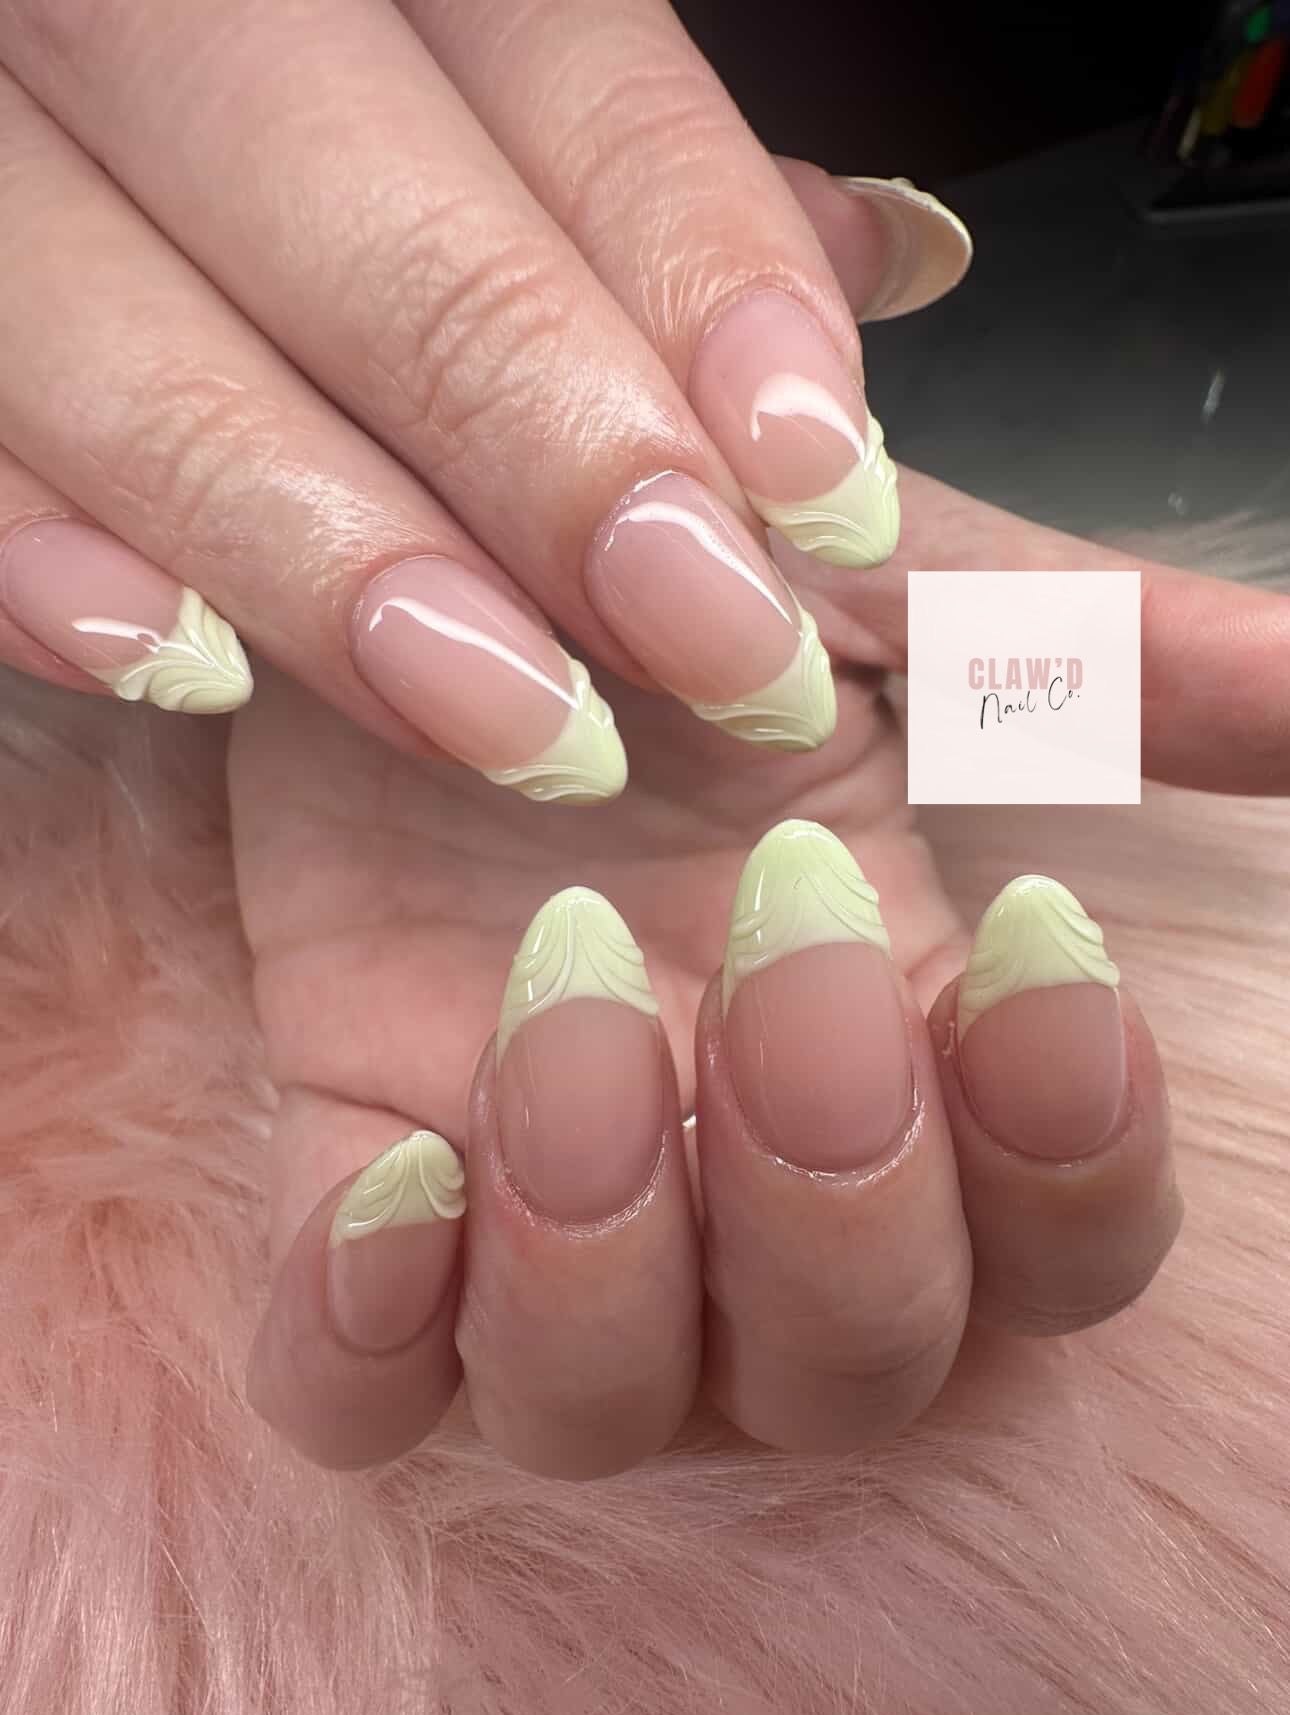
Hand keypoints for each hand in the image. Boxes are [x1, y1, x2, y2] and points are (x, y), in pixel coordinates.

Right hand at [0, 0, 971, 790]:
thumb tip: (882, 265)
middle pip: (359, 203)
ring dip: (319, 541)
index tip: (821, 482)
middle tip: (706, 633)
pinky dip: (38, 544)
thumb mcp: (493, 99)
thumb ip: (647, 186)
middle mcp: (156, 7)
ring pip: (112, 319)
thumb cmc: (324, 129)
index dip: (703, 284)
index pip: (566, 69)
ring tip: (500, 708)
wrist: (103, 108)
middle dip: (544, 438)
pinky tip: (173, 661)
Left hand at [240, 486, 1190, 1474]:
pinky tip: (395, 1173)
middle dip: (839, 1183)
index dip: (1068, 1154)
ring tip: (579, 992)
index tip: (1031, 937)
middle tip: (792, 931)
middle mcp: (731, 1180)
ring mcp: (530, 1196)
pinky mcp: (351, 1166)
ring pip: (604, 1404)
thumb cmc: (662, 587)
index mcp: (900, 1061)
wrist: (419, 539)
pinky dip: (371, 1332)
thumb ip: (1094, 659)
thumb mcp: (882, 593)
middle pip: (850, 1367)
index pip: (1053, 1254)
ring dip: (608, 1246)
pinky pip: (358, 1383)